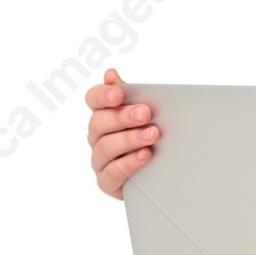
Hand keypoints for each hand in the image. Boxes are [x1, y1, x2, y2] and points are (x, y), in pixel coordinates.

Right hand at [84, 67, 158, 198]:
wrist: (163, 174)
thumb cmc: (150, 137)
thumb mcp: (145, 114)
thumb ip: (130, 93)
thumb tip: (110, 72)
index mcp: (104, 115)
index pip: (92, 99)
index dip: (102, 95)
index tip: (118, 93)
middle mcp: (97, 136)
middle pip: (99, 122)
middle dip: (122, 117)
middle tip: (146, 113)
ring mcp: (99, 160)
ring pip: (105, 147)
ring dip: (129, 139)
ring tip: (152, 134)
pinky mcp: (106, 182)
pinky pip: (111, 174)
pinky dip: (128, 164)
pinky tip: (145, 155)